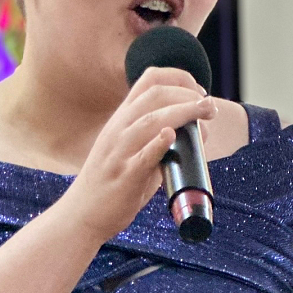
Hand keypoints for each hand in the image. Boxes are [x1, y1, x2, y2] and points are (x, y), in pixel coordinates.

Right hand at [66, 66, 216, 243]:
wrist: (82, 214)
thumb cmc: (112, 183)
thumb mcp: (129, 149)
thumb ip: (156, 137)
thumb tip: (195, 132)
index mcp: (121, 118)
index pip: (149, 79)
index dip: (179, 78)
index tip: (199, 92)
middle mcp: (118, 129)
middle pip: (155, 95)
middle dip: (188, 95)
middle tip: (210, 107)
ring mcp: (119, 151)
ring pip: (151, 120)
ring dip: (183, 112)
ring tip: (206, 113)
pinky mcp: (124, 176)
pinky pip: (142, 156)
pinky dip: (158, 144)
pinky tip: (171, 136)